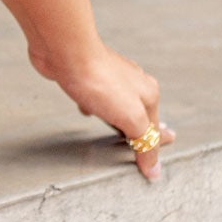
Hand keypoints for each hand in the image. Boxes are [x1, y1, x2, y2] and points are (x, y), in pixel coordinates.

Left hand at [32, 38, 170, 173]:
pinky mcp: (89, 78)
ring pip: (118, 105)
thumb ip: (144, 143)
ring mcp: (111, 79)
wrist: (67, 53)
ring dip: (117, 118)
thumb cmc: (100, 82)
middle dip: (140, 130)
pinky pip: (96, 97)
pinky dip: (94, 106)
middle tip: (144, 144)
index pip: (153, 129)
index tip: (152, 166)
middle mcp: (133, 84)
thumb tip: (154, 169)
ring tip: (119, 131)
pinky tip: (88, 112)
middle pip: (139, 115)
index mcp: (148, 94)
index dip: (152, 147)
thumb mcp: (130, 118)